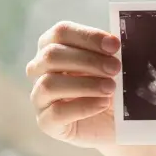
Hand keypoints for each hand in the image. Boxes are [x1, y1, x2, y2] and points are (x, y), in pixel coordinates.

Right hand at [25, 21, 121, 147]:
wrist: (114, 123)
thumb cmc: (109, 87)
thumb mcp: (111, 65)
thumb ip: (109, 52)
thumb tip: (116, 42)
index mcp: (54, 47)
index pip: (61, 32)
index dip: (88, 36)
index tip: (114, 45)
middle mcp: (40, 69)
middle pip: (52, 55)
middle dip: (87, 60)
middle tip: (115, 68)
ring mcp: (40, 97)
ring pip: (49, 84)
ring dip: (84, 84)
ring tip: (110, 88)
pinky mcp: (46, 122)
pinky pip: (56, 113)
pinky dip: (82, 107)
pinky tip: (102, 104)